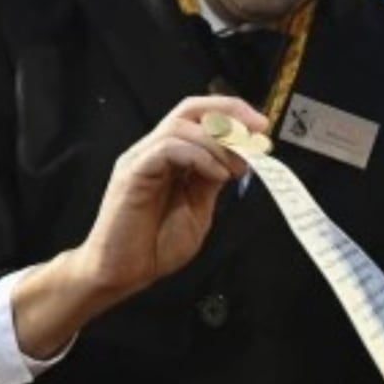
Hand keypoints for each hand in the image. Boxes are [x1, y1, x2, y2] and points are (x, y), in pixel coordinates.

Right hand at [13, 96, 264, 355]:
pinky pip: (167, 149)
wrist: (122, 274)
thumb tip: (237, 158)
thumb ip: (211, 181)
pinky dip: (198, 156)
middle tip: (256, 135)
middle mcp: (152, 150)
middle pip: (190, 109)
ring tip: (234, 169)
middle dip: (228, 115)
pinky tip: (216, 176)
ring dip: (217, 143)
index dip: (231, 113)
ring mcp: (140, 159)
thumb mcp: (198, 208)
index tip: (262, 126)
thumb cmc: (156, 246)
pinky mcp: (132, 174)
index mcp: (169, 156)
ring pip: (180, 126)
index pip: (199, 116)